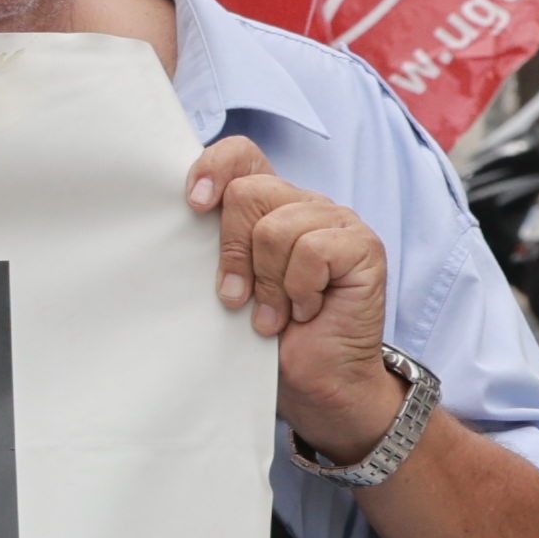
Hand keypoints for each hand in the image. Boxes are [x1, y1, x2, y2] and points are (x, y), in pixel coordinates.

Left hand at [190, 137, 404, 454]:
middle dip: (234, 253)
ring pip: (277, 228)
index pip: (242, 154)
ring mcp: (339, 221)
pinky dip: (301, 289)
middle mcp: (305, 204)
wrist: (315, 383)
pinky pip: (313, 250)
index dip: (213, 168)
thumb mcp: (227, 284)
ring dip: (270, 284)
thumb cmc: (266, 335)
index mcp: (270, 205)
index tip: (194, 206)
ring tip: (277, 313)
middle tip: (239, 298)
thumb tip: (174, 216)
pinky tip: (308, 310)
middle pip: (249, 193)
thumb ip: (213, 245)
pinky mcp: (364, 246)